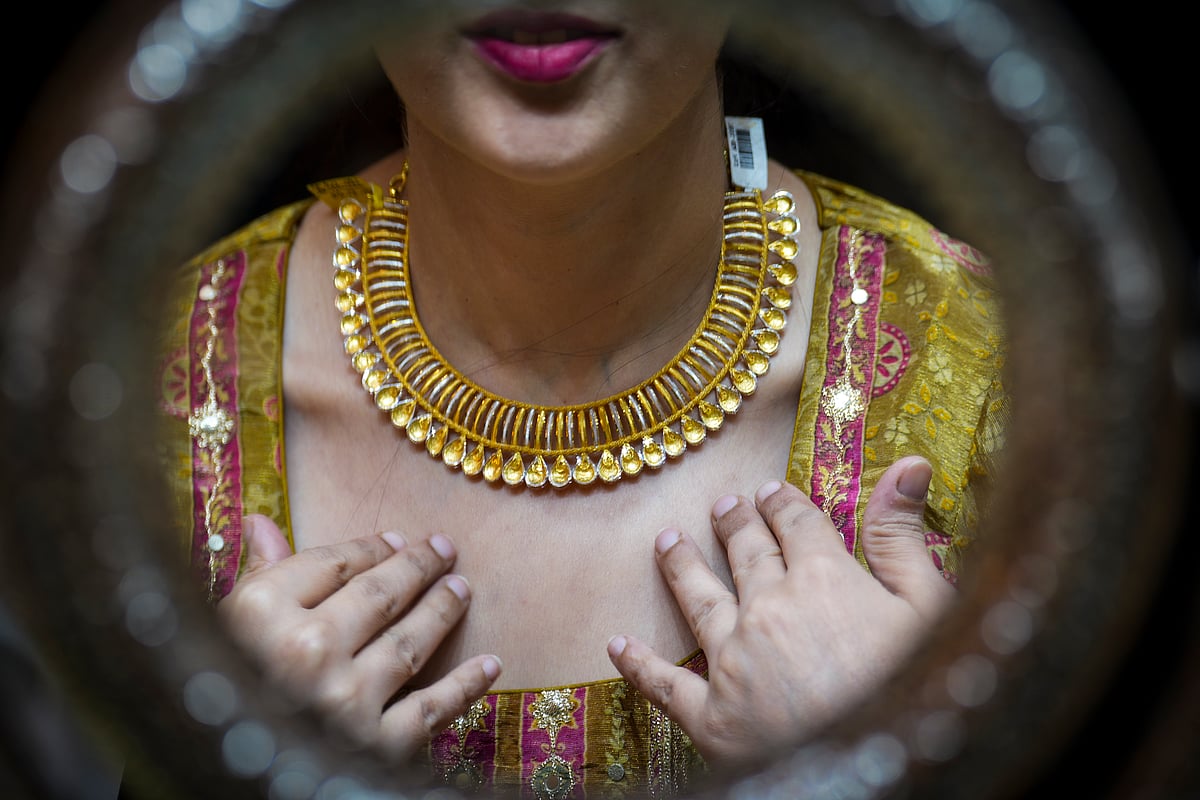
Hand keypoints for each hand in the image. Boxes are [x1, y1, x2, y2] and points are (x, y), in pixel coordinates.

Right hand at [218, 515, 501, 759]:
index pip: (333, 562)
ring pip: (410, 642)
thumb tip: (264, 522)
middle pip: (379, 594)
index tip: (394, 539)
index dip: (370, 547)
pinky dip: (467, 684)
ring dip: (443, 610)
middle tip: (444, 548)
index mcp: (260, 614)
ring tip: (461, 588)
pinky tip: (490, 664)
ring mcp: (344, 700)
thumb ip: (256, 578)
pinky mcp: (375, 748)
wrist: (223, 780)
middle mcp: (304, 652)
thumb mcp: (225, 633)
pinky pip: (432, 708)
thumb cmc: (220, 694)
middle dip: (417, 567)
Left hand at [606, 456, 953, 770]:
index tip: (770, 491)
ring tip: (667, 541)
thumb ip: (903, 536)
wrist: (878, 771)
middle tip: (723, 505)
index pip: (797, 525)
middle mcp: (767, 608)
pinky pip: (665, 684)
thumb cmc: (916, 690)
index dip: (783, 504)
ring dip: (682, 566)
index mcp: (821, 578)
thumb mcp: (930, 608)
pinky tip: (617, 645)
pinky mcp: (710, 716)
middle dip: (735, 526)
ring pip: (699, 600)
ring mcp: (732, 660)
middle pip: (746, 554)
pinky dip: (638, 663)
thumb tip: (906, 464)